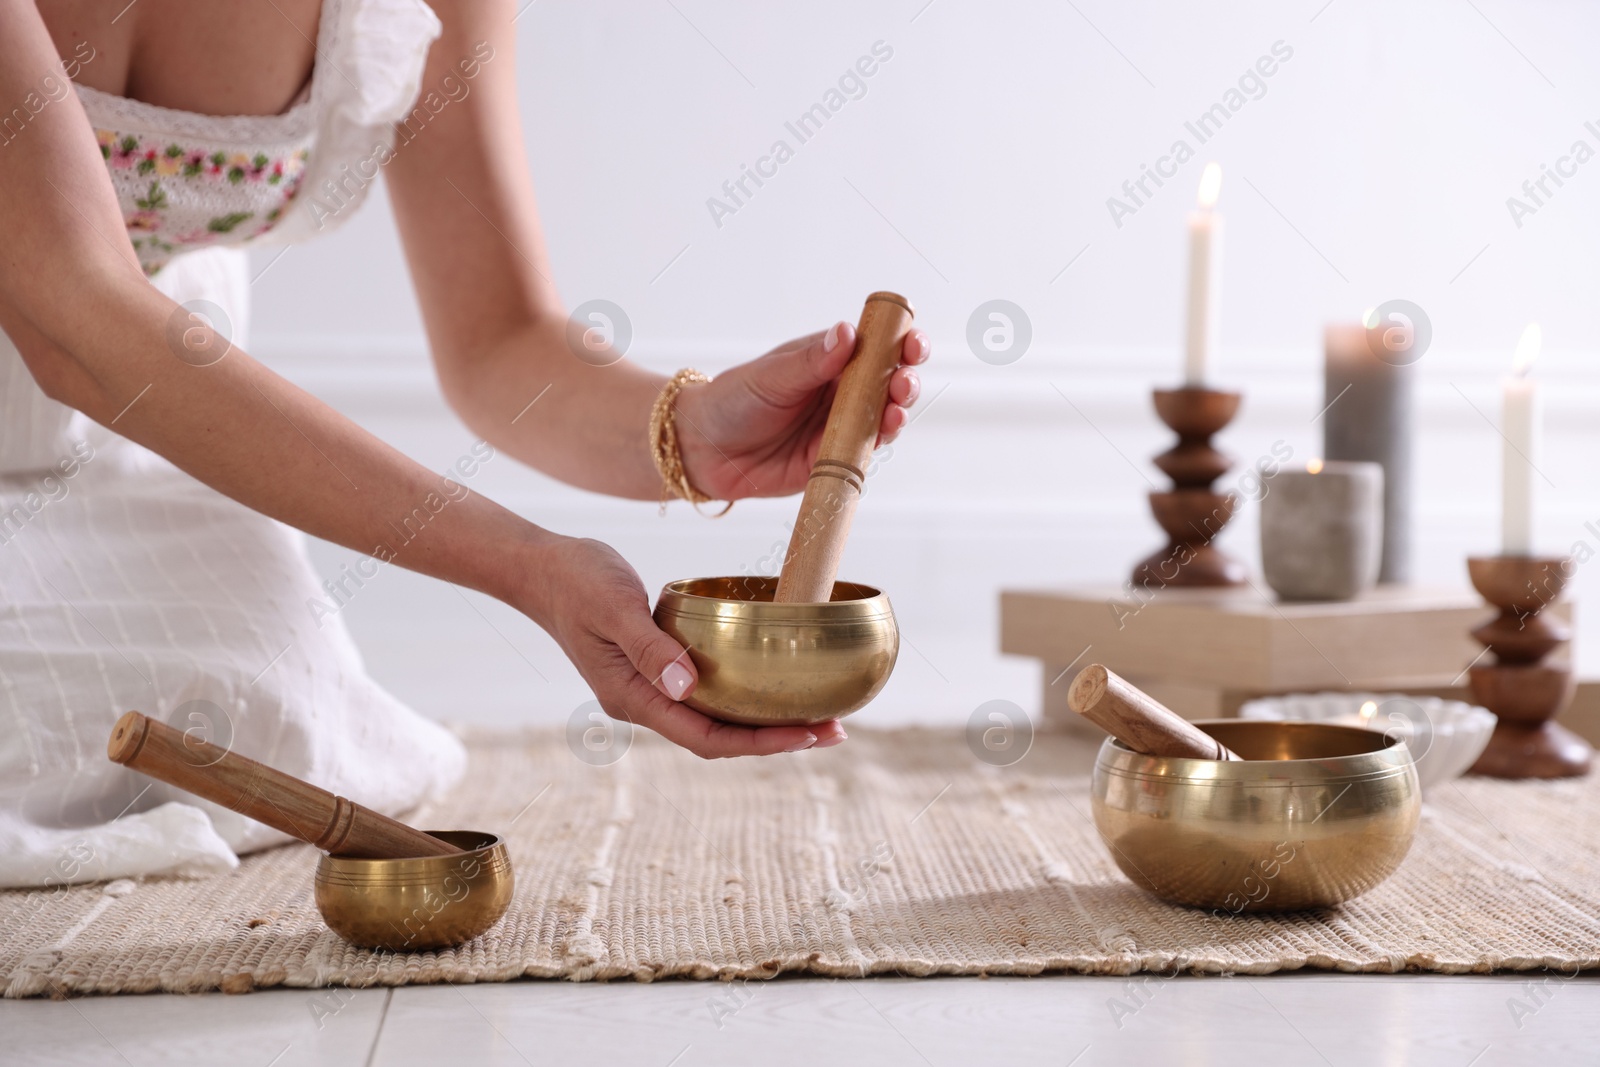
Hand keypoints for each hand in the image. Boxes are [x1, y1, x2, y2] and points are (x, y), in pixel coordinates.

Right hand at [517, 534, 846, 756]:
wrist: (542, 568)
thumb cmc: (575, 581)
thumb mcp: (612, 607)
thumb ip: (648, 646)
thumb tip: (686, 687)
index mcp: (634, 698)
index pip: (707, 737)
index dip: (761, 742)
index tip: (808, 735)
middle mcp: (646, 702)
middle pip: (722, 737)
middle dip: (778, 737)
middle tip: (836, 729)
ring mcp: (652, 688)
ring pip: (718, 718)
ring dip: (767, 720)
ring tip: (820, 715)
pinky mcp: (659, 668)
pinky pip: (711, 692)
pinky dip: (746, 693)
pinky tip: (775, 684)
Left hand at [672, 322, 930, 500]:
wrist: (702, 449)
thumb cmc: (732, 401)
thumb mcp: (770, 376)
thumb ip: (810, 361)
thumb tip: (847, 333)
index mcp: (830, 360)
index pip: (877, 346)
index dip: (901, 342)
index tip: (913, 342)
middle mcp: (841, 393)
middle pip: (888, 384)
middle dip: (905, 380)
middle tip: (905, 381)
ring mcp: (840, 427)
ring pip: (882, 419)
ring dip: (897, 412)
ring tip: (897, 408)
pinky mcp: (833, 460)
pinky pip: (862, 453)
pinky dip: (877, 445)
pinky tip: (882, 434)